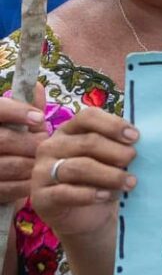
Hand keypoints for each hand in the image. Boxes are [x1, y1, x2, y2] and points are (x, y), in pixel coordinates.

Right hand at [0, 86, 46, 203]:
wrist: (1, 178)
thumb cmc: (10, 146)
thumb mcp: (15, 126)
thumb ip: (26, 108)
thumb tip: (38, 86)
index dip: (17, 112)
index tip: (39, 118)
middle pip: (5, 140)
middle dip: (32, 143)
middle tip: (44, 144)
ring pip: (12, 165)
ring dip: (33, 164)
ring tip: (40, 160)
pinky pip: (12, 187)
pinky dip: (28, 182)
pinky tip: (33, 178)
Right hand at [31, 107, 136, 237]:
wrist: (87, 217)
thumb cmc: (102, 181)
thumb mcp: (111, 160)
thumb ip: (119, 146)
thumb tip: (139, 139)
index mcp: (69, 131)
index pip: (88, 117)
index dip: (113, 125)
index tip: (135, 137)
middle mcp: (51, 147)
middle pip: (87, 142)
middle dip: (116, 151)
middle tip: (134, 161)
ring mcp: (42, 172)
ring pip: (78, 167)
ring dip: (109, 175)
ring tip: (130, 182)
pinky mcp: (41, 197)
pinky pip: (64, 193)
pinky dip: (89, 194)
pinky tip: (106, 196)